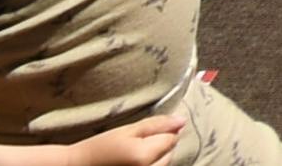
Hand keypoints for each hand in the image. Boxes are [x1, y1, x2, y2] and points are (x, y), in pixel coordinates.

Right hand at [53, 117, 186, 165]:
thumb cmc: (98, 147)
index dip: (163, 131)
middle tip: (138, 141)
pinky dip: (151, 164)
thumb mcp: (126, 131)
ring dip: (157, 156)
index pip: (171, 139)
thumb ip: (156, 125)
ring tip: (134, 152)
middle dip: (161, 145)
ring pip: (164, 164)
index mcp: (144, 155)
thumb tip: (182, 121)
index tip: (148, 130)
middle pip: (170, 153)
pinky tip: (134, 161)